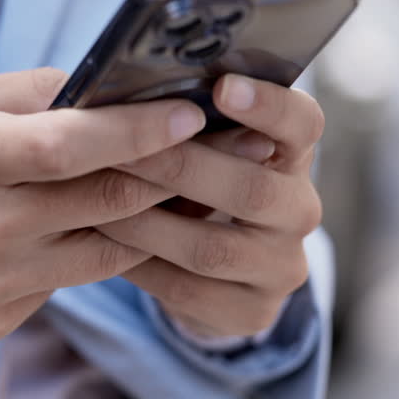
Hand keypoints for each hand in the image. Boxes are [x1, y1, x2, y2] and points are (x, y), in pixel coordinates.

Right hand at [0, 69, 205, 345]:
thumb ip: (31, 95)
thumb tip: (113, 86)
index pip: (69, 147)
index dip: (138, 131)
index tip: (192, 112)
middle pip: (103, 203)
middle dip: (166, 174)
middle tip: (213, 147)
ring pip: (101, 252)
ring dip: (140, 218)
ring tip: (167, 186)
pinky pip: (62, 283)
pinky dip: (79, 252)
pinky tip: (74, 227)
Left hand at [96, 75, 324, 337]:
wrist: (224, 271)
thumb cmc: (203, 182)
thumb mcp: (211, 148)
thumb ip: (191, 124)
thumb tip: (130, 95)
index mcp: (294, 155)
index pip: (303, 123)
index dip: (268, 105)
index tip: (223, 86)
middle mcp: (300, 210)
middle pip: (251, 189)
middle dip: (180, 166)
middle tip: (121, 147)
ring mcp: (281, 267)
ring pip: (211, 248)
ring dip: (146, 222)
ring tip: (94, 200)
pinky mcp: (252, 312)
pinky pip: (187, 291)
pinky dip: (138, 265)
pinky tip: (101, 244)